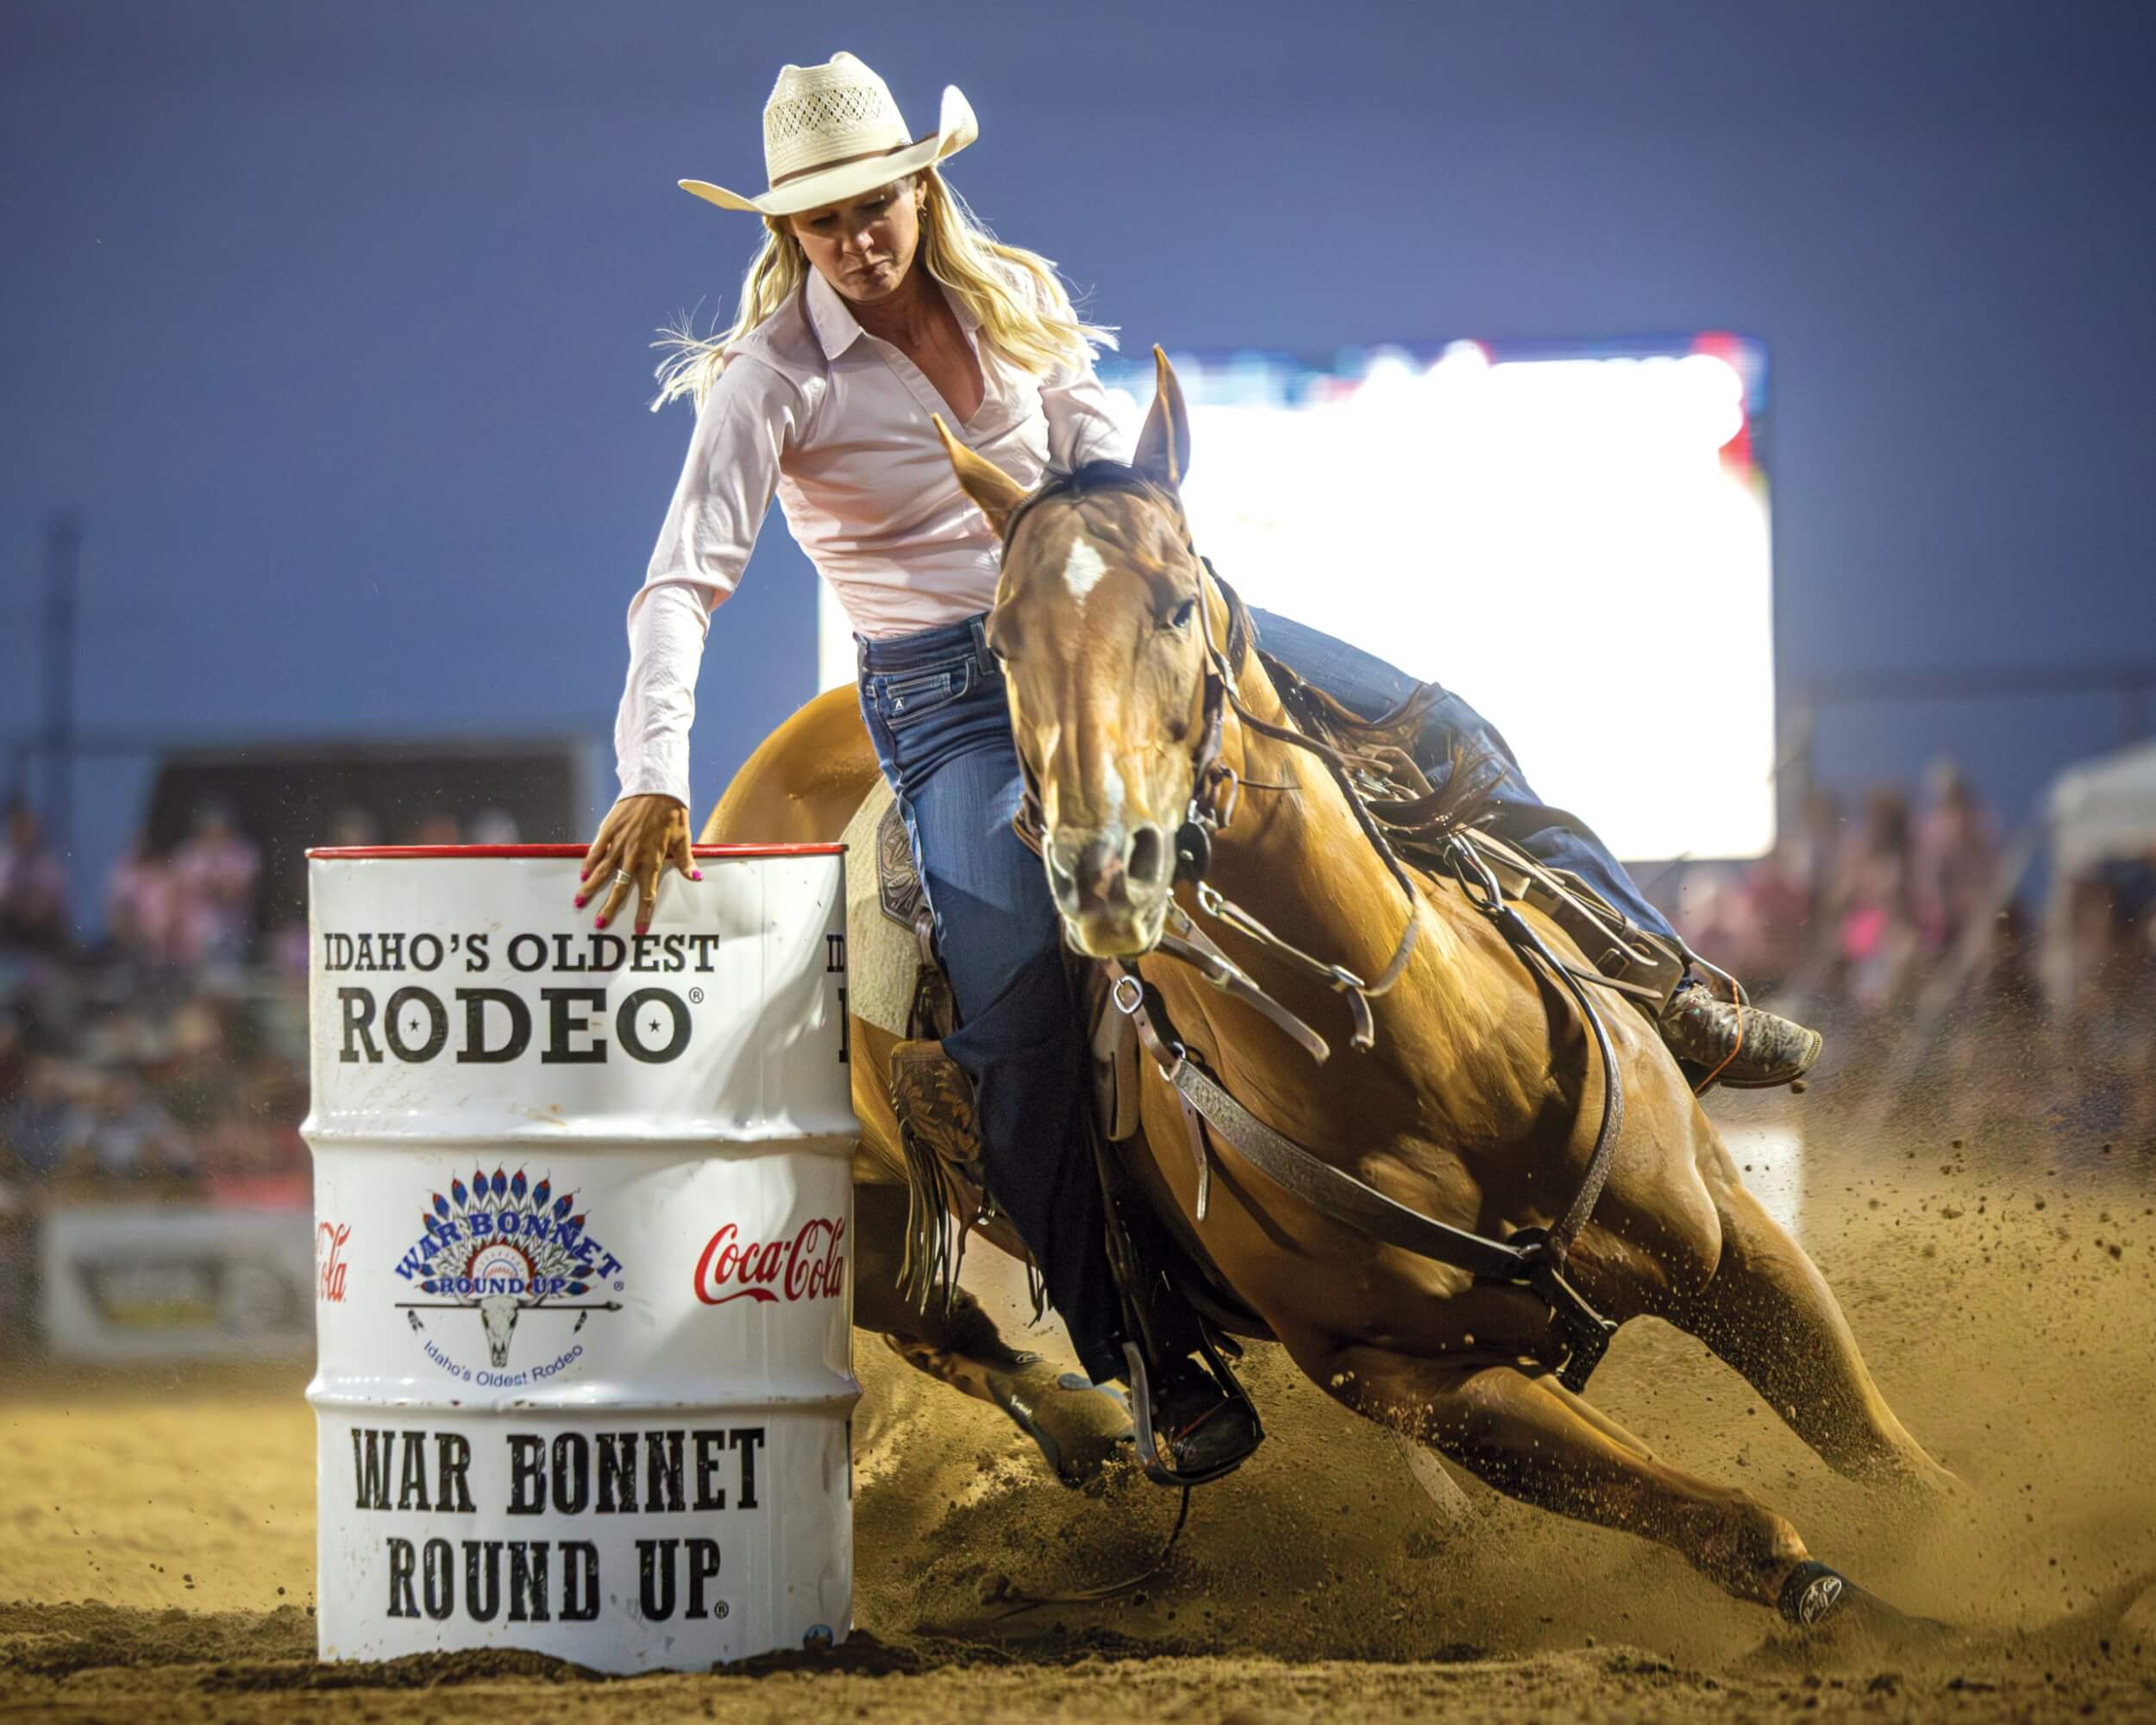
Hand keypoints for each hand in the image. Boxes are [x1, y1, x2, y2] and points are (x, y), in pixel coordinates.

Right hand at [577, 794, 697, 933]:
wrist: (656, 786)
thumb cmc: (672, 814)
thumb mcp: (684, 838)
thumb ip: (686, 861)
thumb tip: (696, 878)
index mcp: (653, 860)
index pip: (648, 892)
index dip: (643, 912)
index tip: (639, 929)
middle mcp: (634, 855)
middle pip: (620, 887)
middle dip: (609, 907)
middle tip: (600, 923)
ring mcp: (619, 843)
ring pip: (603, 870)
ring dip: (591, 887)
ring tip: (579, 902)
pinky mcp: (608, 830)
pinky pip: (596, 850)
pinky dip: (588, 863)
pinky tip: (581, 875)